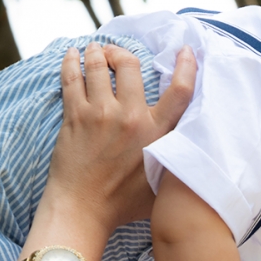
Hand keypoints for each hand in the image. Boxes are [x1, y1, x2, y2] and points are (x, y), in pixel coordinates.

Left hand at [45, 41, 196, 238]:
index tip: (185, 50)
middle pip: (130, 65)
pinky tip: (72, 53)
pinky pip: (72, 78)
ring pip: (98, 66)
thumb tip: (189, 152)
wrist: (83, 211)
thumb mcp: (162, 182)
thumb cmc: (122, 204)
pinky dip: (71, 61)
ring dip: (97, 52)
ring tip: (95, 49)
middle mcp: (131, 118)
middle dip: (122, 53)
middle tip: (116, 54)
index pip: (180, 91)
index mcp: (157, 133)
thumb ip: (175, 160)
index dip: (186, 66)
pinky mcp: (75, 117)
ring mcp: (100, 114)